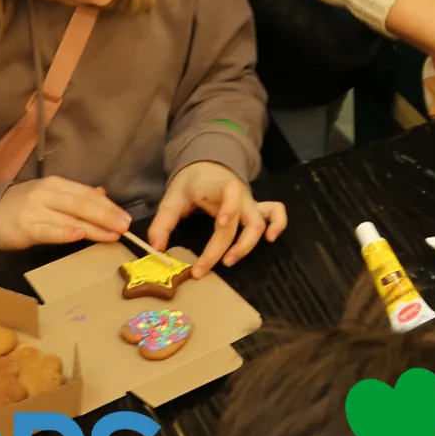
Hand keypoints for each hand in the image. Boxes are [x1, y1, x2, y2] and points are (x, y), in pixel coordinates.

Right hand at [0, 176, 131, 250]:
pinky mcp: (25, 227)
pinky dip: (65, 232)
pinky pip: (49, 230)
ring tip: (113, 234)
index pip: (87, 193)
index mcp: (56, 184)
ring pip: (70, 217)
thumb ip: (75, 195)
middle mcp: (47, 194)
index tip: (125, 218)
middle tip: (125, 227)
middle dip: (107, 216)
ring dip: (95, 227)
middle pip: (82, 204)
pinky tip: (80, 234)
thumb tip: (102, 194)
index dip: (109, 206)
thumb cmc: (22, 206)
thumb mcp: (49, 195)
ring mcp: (36, 210)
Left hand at [148, 160, 287, 274]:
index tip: (220, 224)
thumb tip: (157, 248)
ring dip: (247, 244)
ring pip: (260, 223)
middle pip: (240, 222)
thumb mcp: (172, 197)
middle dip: (223, 248)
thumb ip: (163, 222)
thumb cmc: (191, 183)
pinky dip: (278, 225)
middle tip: (202, 269)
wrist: (208, 165)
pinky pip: (275, 214)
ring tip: (229, 261)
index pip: (230, 195)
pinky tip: (270, 240)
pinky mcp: (256, 208)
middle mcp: (240, 195)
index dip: (229, 208)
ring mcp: (250, 202)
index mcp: (219, 187)